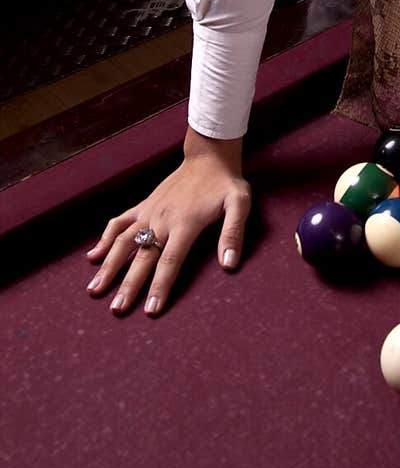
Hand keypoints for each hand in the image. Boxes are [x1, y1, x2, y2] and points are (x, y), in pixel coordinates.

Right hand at [85, 134, 251, 316]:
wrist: (208, 157)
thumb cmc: (225, 183)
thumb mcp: (239, 203)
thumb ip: (233, 233)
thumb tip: (230, 264)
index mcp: (185, 223)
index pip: (170, 262)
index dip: (160, 286)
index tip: (150, 310)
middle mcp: (161, 220)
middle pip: (142, 258)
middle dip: (128, 286)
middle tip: (117, 310)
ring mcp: (149, 212)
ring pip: (122, 242)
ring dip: (108, 267)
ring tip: (95, 290)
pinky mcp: (143, 206)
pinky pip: (118, 223)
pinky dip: (104, 239)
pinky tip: (93, 257)